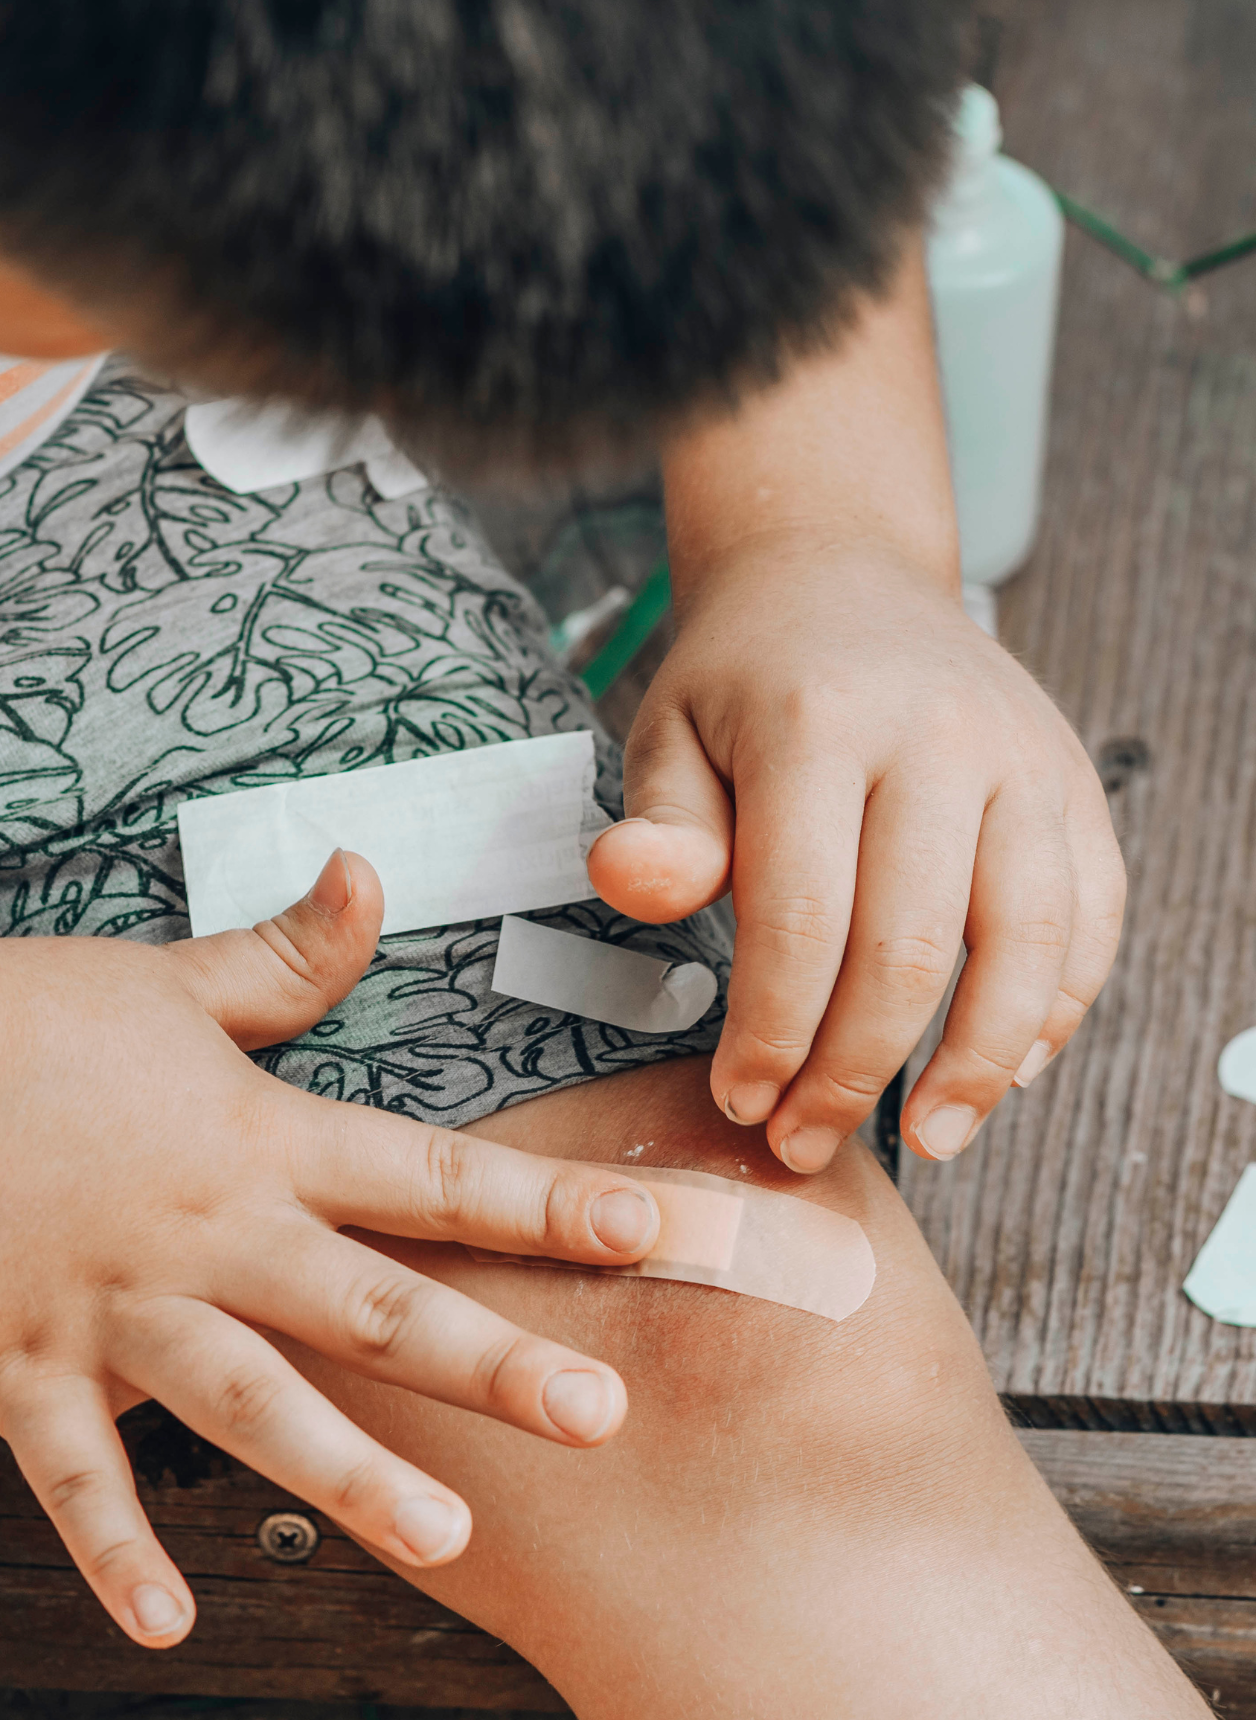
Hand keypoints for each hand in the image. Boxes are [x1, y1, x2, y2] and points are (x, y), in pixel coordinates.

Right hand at [0, 852, 660, 1645]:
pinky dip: (116, 1550)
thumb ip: (287, 953)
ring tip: (446, 1538)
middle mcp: (203, 1230)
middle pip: (366, 1302)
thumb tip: (372, 867)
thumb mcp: (170, 977)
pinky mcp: (17, 1365)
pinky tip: (171, 1626)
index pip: (427, 1174)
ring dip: (347, 1470)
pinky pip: (75, 1475)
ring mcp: (110, 1305)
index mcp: (253, 1137)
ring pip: (246, 1400)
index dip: (547, 1204)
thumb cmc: (18, 1015)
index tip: (662, 1233)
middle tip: (603, 1417)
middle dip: (489, 1360)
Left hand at [588, 537, 1124, 1172]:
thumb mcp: (667, 735)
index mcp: (820, 724)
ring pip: (1027, 945)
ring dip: (979, 1066)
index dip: (772, 1029)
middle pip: (912, 948)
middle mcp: (941, 738)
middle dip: (854, 1070)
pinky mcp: (1074, 784)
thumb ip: (659, 825)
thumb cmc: (744, 679)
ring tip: (928, 1142)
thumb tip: (628, 885)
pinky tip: (1004, 1072)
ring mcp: (1025, 759)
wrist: (843, 578)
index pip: (801, 915)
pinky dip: (1057, 1008)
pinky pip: (1090, 917)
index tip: (739, 1100)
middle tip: (804, 1140)